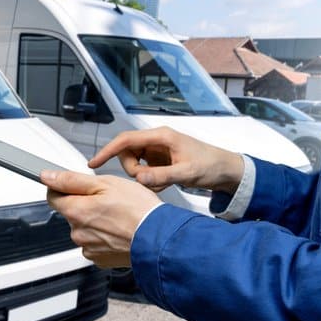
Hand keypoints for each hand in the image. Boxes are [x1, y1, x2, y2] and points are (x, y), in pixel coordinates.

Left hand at [41, 170, 161, 268]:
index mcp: (76, 211)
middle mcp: (78, 232)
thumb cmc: (138, 210)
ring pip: (85, 229)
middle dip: (85, 205)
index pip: (53, 196)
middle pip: (71, 213)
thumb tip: (47, 176)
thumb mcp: (105, 183)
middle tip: (108, 200)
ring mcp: (89, 247)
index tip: (74, 185)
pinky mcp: (100, 259)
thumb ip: (72, 180)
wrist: (159, 238)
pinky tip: (119, 230)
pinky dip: (105, 237)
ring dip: (96, 222)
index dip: (63, 187)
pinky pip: (96, 243)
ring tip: (118, 216)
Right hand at [89, 127, 244, 193]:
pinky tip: (164, 184)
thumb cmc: (211, 165)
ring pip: (135, 164)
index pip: (126, 140)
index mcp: (161, 136)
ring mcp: (158, 151)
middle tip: (149, 181)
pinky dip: (149, 180)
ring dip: (142, 177)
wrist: (226, 170)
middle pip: (127, 154)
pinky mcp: (161, 161)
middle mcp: (157, 141)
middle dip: (133, 171)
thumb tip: (139, 178)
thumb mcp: (186, 172)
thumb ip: (162, 176)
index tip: (94, 163)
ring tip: (162, 183)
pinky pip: (144, 171)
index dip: (107, 151)